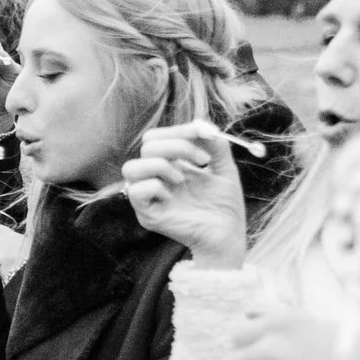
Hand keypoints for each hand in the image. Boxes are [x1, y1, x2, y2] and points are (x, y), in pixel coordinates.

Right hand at [125, 122, 247, 266]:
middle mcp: (155, 178)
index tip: (205, 136)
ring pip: (131, 167)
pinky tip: (173, 196)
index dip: (178, 130)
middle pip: (146, 146)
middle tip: (202, 160)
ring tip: (183, 179)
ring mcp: (148, 197)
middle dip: (177, 146)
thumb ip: (215, 144)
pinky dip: (155, 187)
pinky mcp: (147, 215)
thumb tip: (202, 124)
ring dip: (162, 165)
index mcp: (170, 164)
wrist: (228, 234)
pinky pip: (135, 191)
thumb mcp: (225, 167)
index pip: (157, 137)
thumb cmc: (225, 205)